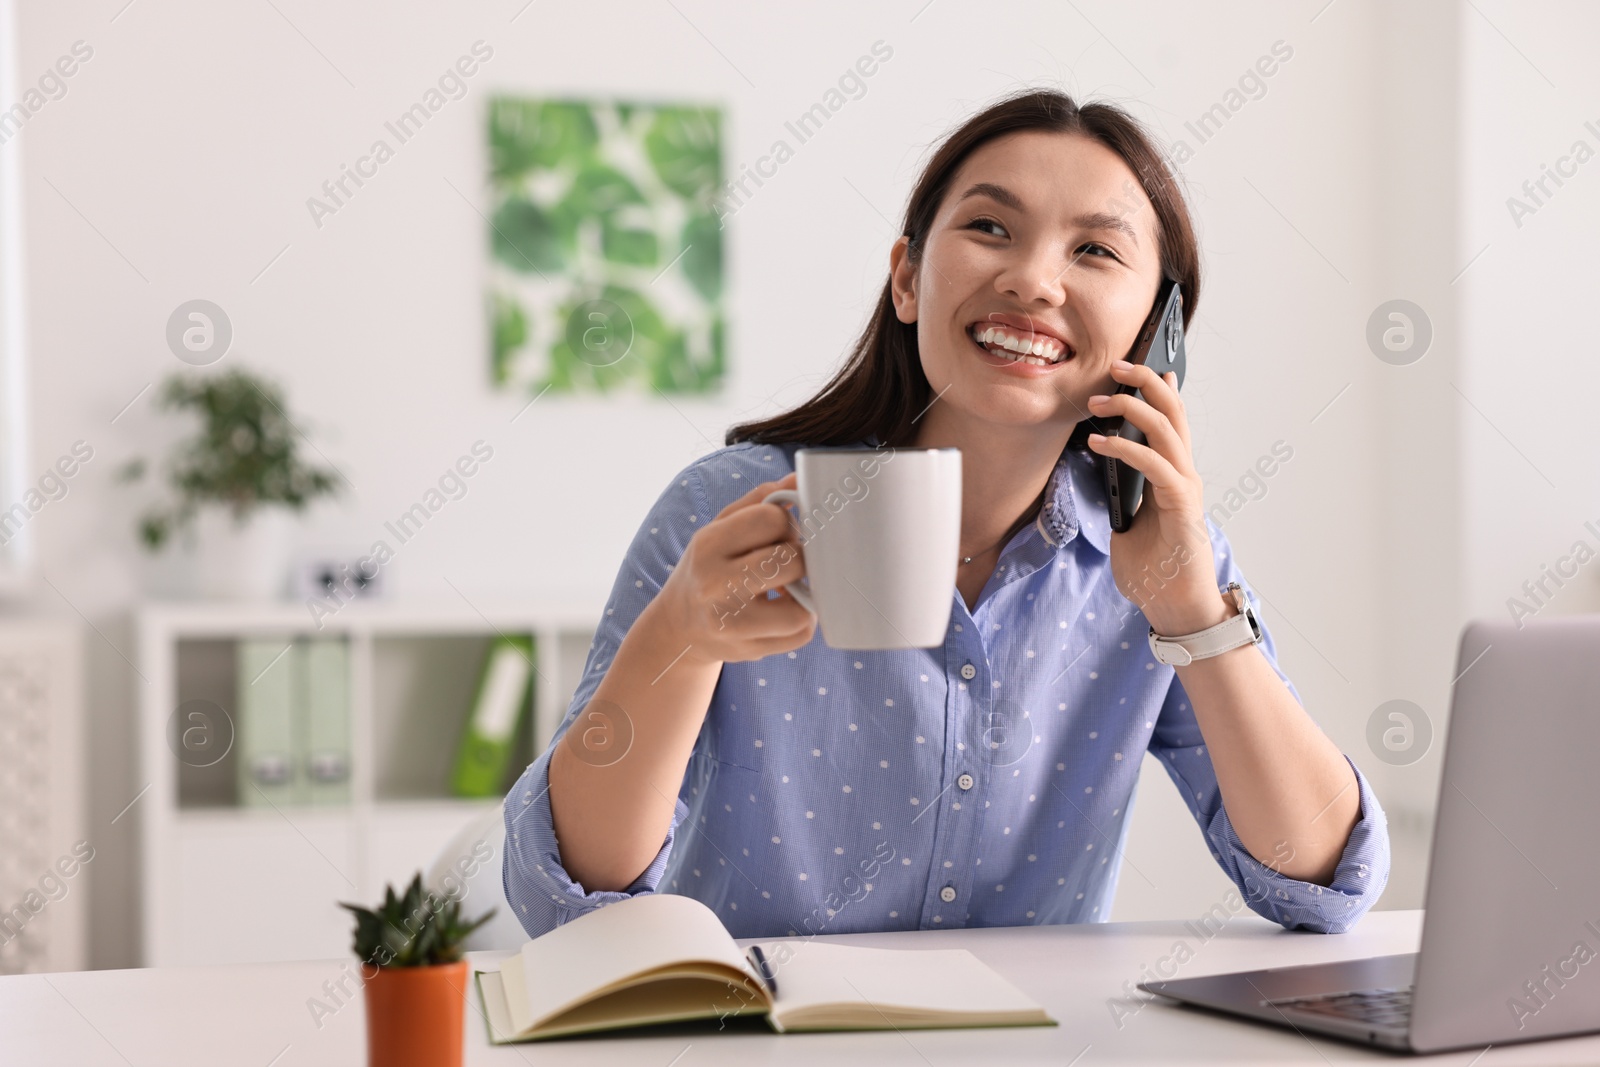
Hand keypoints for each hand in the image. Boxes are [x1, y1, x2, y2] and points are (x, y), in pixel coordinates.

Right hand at [653, 472, 816, 664]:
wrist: (678, 628)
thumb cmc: (707, 568)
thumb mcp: (720, 528)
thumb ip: (758, 501)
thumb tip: (798, 480)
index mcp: (708, 544)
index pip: (771, 518)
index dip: (786, 523)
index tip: (781, 533)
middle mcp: (715, 585)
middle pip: (790, 561)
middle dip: (799, 557)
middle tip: (787, 560)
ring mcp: (731, 624)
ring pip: (800, 607)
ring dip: (804, 594)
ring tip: (788, 588)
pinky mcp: (748, 651)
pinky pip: (800, 634)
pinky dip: (802, 620)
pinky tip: (784, 610)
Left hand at [1085, 361, 1227, 634]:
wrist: (1176, 609)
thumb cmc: (1155, 573)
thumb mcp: (1127, 529)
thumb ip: (1122, 502)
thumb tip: (1103, 487)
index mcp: (1172, 478)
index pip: (1169, 423)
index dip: (1156, 393)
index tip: (1131, 371)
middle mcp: (1183, 475)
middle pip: (1173, 413)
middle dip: (1145, 384)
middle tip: (1115, 367)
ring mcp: (1185, 488)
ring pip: (1167, 430)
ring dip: (1132, 408)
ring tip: (1097, 402)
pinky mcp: (1182, 505)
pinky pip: (1155, 465)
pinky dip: (1125, 449)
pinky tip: (1098, 445)